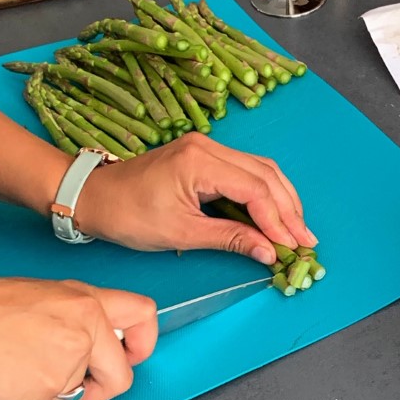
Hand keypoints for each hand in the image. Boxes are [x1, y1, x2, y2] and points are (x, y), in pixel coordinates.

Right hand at [0, 275, 157, 399]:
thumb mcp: (36, 299)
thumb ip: (68, 322)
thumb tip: (82, 349)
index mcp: (83, 300)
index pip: (142, 315)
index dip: (142, 343)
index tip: (131, 356)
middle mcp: (84, 327)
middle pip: (119, 377)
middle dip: (93, 393)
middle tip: (65, 390)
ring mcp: (68, 361)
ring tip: (5, 382)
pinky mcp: (46, 390)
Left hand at [73, 133, 316, 264]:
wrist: (94, 196)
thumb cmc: (128, 215)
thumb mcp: (181, 233)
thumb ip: (230, 239)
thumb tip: (269, 252)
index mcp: (200, 161)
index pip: (255, 189)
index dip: (278, 220)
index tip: (292, 246)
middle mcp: (208, 146)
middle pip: (265, 175)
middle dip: (289, 210)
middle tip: (305, 240)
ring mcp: (207, 148)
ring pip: (260, 170)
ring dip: (281, 200)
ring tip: (297, 230)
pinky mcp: (204, 155)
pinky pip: (246, 171)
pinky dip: (264, 193)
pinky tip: (274, 214)